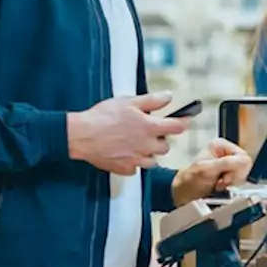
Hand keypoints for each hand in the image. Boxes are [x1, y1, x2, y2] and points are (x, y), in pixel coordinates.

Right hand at [67, 93, 189, 175]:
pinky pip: (136, 168)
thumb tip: (168, 97)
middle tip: (149, 131)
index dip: (183, 122)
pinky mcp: (124, 169)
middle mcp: (146, 146)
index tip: (185, 120)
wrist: (81, 135)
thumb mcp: (128, 102)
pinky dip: (134, 162)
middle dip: (161, 139)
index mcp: (149, 128)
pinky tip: (125, 153)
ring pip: (153, 160)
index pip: (176, 127)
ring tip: (136, 143)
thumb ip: (152, 101)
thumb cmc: (103, 116)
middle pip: (165, 147)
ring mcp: (136, 160)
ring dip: (149, 152)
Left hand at [171, 138, 252, 205]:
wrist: (183, 194)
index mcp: (221, 145)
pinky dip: (230, 187)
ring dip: (231, 183)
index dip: (236, 169)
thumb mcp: (207, 170)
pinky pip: (239, 182)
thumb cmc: (189, 180)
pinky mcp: (229, 175)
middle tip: (220, 182)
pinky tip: (220, 187)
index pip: (243, 156)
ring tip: (218, 185)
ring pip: (243, 175)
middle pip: (245, 166)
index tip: (224, 177)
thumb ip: (227, 163)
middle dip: (233, 177)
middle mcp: (226, 153)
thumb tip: (244, 160)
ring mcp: (228, 165)